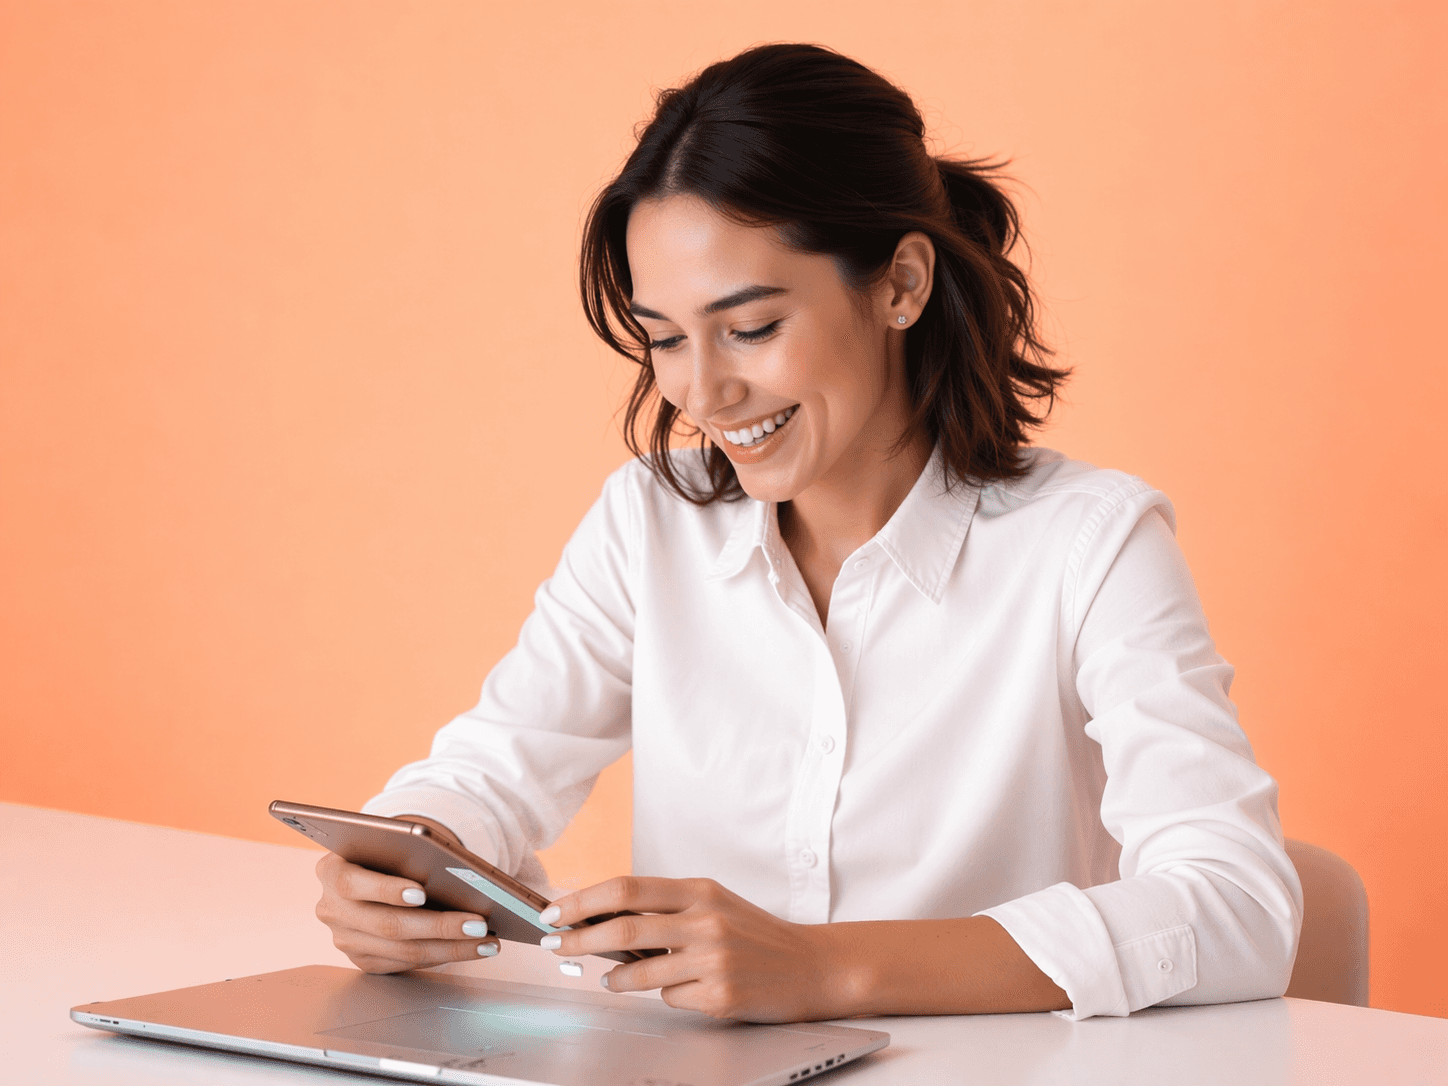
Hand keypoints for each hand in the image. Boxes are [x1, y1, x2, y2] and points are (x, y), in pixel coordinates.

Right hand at [313, 817, 500, 973]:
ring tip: (487, 942)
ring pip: (402, 951)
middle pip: (388, 925)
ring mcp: (345, 940)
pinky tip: (472, 949)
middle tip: (479, 924)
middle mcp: (331, 909)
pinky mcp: (362, 960)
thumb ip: (408, 855)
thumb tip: (459, 874)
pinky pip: (405, 964)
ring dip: (451, 948)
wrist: (371, 868)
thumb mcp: (390, 844)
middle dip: (439, 926)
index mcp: (331, 871)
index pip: (354, 884)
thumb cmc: (389, 851)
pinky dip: (442, 956)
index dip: (388, 889)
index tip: (422, 892)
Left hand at [538, 877, 845, 1022]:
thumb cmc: (755, 934)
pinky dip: (667, 996)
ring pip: (640, 972)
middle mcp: (705, 920)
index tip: (555, 910)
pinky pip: (672, 999)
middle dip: (578, 939)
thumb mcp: (713, 903)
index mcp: (699, 890)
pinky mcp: (721, 995)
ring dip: (614, 978)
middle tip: (554, 947)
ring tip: (608, 979)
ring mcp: (713, 959)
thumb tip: (604, 917)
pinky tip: (683, 990)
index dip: (583, 899)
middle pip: (623, 927)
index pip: (626, 887)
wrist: (812, 965)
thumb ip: (666, 906)